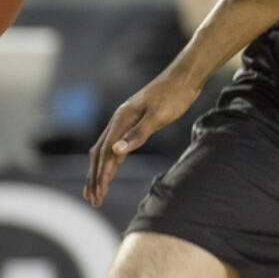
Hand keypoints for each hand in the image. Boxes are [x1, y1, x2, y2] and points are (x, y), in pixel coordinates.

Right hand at [84, 68, 202, 205]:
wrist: (185, 77)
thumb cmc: (174, 95)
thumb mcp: (158, 116)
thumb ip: (137, 134)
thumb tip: (115, 151)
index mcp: (121, 119)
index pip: (105, 153)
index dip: (101, 175)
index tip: (99, 195)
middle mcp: (119, 120)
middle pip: (100, 153)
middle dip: (95, 177)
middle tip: (93, 200)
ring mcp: (126, 121)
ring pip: (106, 149)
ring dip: (100, 170)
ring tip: (95, 190)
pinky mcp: (135, 122)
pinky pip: (117, 144)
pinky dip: (112, 160)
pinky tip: (112, 168)